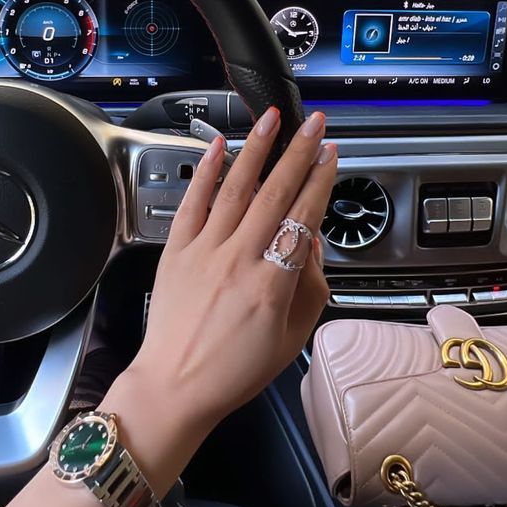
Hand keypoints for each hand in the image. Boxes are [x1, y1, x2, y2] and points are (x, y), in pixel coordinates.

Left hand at [105, 108, 335, 485]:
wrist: (175, 387)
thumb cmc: (233, 371)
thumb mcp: (292, 337)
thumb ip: (309, 285)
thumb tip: (312, 241)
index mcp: (272, 284)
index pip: (304, 217)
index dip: (321, 181)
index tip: (332, 156)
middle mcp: (238, 260)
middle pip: (275, 192)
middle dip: (298, 152)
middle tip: (314, 124)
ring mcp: (204, 252)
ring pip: (235, 188)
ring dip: (256, 148)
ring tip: (271, 119)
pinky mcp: (176, 251)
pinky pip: (193, 203)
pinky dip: (206, 172)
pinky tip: (217, 146)